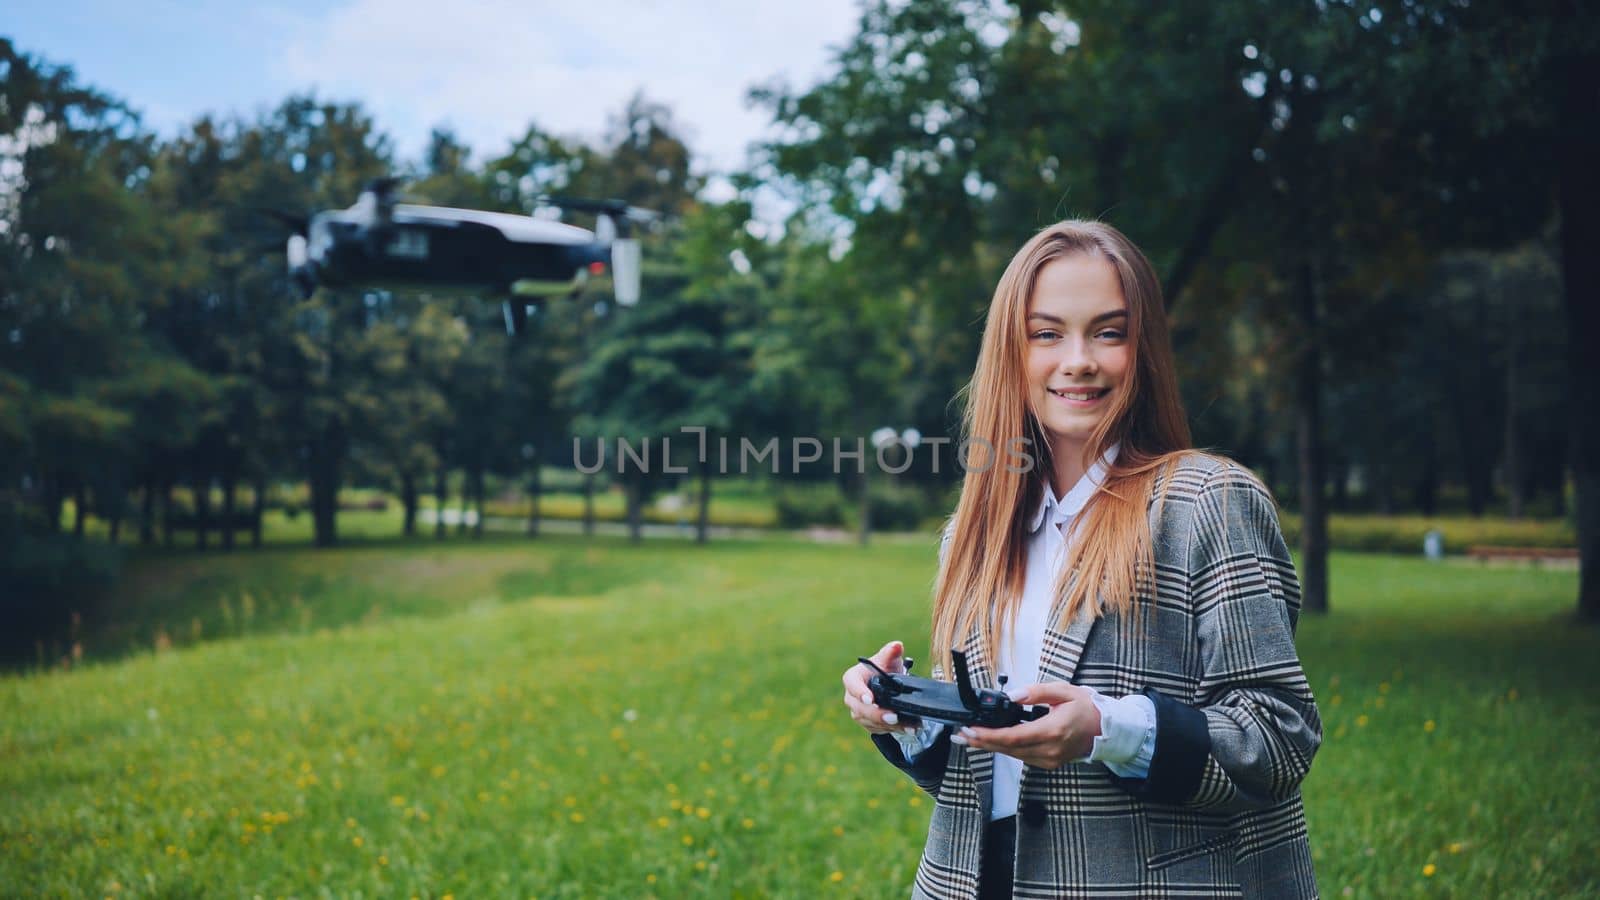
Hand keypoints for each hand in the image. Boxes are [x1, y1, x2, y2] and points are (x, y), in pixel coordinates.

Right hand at [842, 640, 917, 735]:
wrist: (889, 685)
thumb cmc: (885, 669)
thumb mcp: (889, 659)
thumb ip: (891, 652)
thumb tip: (897, 645)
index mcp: (853, 678)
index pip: (852, 685)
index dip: (859, 692)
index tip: (870, 699)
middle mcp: (852, 698)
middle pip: (860, 709)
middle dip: (877, 715)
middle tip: (893, 717)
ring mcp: (859, 713)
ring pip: (871, 722)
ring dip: (891, 725)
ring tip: (909, 725)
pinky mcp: (869, 724)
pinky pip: (880, 729)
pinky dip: (896, 730)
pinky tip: (910, 728)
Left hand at [953, 682, 1100, 768]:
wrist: (1106, 729)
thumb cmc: (1086, 708)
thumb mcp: (1063, 691)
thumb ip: (1036, 692)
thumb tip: (1012, 696)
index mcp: (1053, 731)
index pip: (1013, 737)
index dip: (988, 736)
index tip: (970, 731)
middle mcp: (1050, 749)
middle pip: (1008, 749)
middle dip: (982, 742)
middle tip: (960, 735)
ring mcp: (1050, 759)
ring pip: (1013, 755)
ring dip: (991, 746)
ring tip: (970, 737)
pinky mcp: (1049, 762)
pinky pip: (1022, 757)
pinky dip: (1006, 748)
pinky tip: (992, 740)